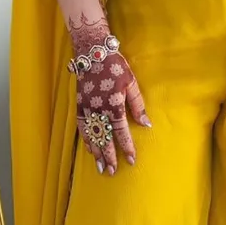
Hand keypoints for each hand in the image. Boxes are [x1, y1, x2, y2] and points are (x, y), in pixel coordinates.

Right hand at [70, 19, 149, 174]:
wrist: (93, 53)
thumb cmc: (116, 66)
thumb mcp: (131, 83)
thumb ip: (138, 105)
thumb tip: (146, 124)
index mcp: (114, 106)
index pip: (121, 133)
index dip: (127, 147)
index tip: (131, 160)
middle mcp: (99, 111)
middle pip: (104, 139)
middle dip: (109, 157)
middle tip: (112, 172)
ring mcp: (87, 109)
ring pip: (92, 136)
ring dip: (96, 153)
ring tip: (100, 167)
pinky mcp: (79, 105)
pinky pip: (82, 127)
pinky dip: (86, 140)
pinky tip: (90, 149)